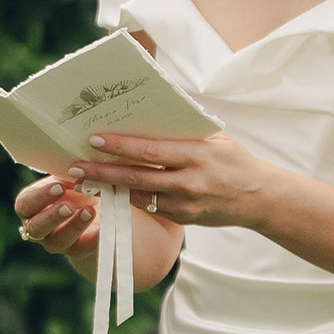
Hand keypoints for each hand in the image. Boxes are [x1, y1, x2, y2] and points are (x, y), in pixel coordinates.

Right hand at [13, 176, 98, 257]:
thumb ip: (70, 175)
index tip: (60, 187)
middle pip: (36, 227)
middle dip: (53, 217)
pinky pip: (82, 248)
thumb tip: (80, 170)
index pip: (25, 204)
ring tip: (90, 212)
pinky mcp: (76, 250)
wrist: (96, 205)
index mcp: (29, 205)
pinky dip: (93, 238)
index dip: (40, 197)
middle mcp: (37, 227)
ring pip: (58, 240)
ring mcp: (54, 241)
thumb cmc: (75, 185)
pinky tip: (103, 227)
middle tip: (69, 206)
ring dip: (74, 226)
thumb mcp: (70, 177)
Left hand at [68, 132, 269, 227]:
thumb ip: (182, 131)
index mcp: (198, 154)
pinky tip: (110, 191)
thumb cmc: (233, 160)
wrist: (259, 198)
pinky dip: (128, 198)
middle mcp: (190, 181)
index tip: (94, 139)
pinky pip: (149, 207)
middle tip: (74, 167)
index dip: (119, 146)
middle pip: (137, 176)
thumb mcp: (214, 138)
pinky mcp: (183, 219)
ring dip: (109, 188)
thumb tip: (146, 115)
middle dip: (102, 172)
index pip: (150, 150)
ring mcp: (185, 204)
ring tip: (84, 179)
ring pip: (139, 195)